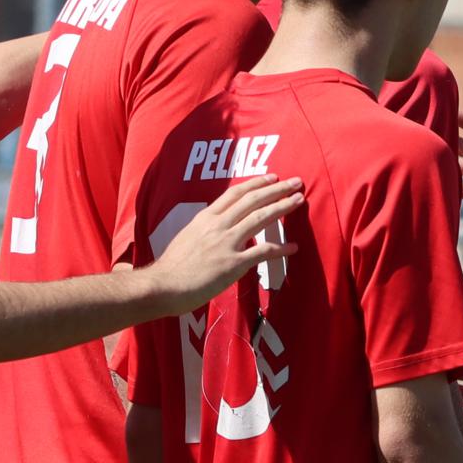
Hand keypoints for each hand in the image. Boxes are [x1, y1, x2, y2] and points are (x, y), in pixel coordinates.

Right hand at [147, 175, 304, 313]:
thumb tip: (215, 231)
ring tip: (299, 200)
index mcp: (206, 217)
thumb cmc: (172, 266)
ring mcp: (227, 242)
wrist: (163, 285)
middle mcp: (218, 225)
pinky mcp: (233, 263)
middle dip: (277, 189)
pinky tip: (294, 247)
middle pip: (253, 200)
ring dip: (283, 207)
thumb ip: (204, 230)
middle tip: (295, 182)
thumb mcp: (187, 237)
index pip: (235, 193)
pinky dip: (281, 248)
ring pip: (261, 218)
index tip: (272, 177)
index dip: (256, 183)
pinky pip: (263, 252)